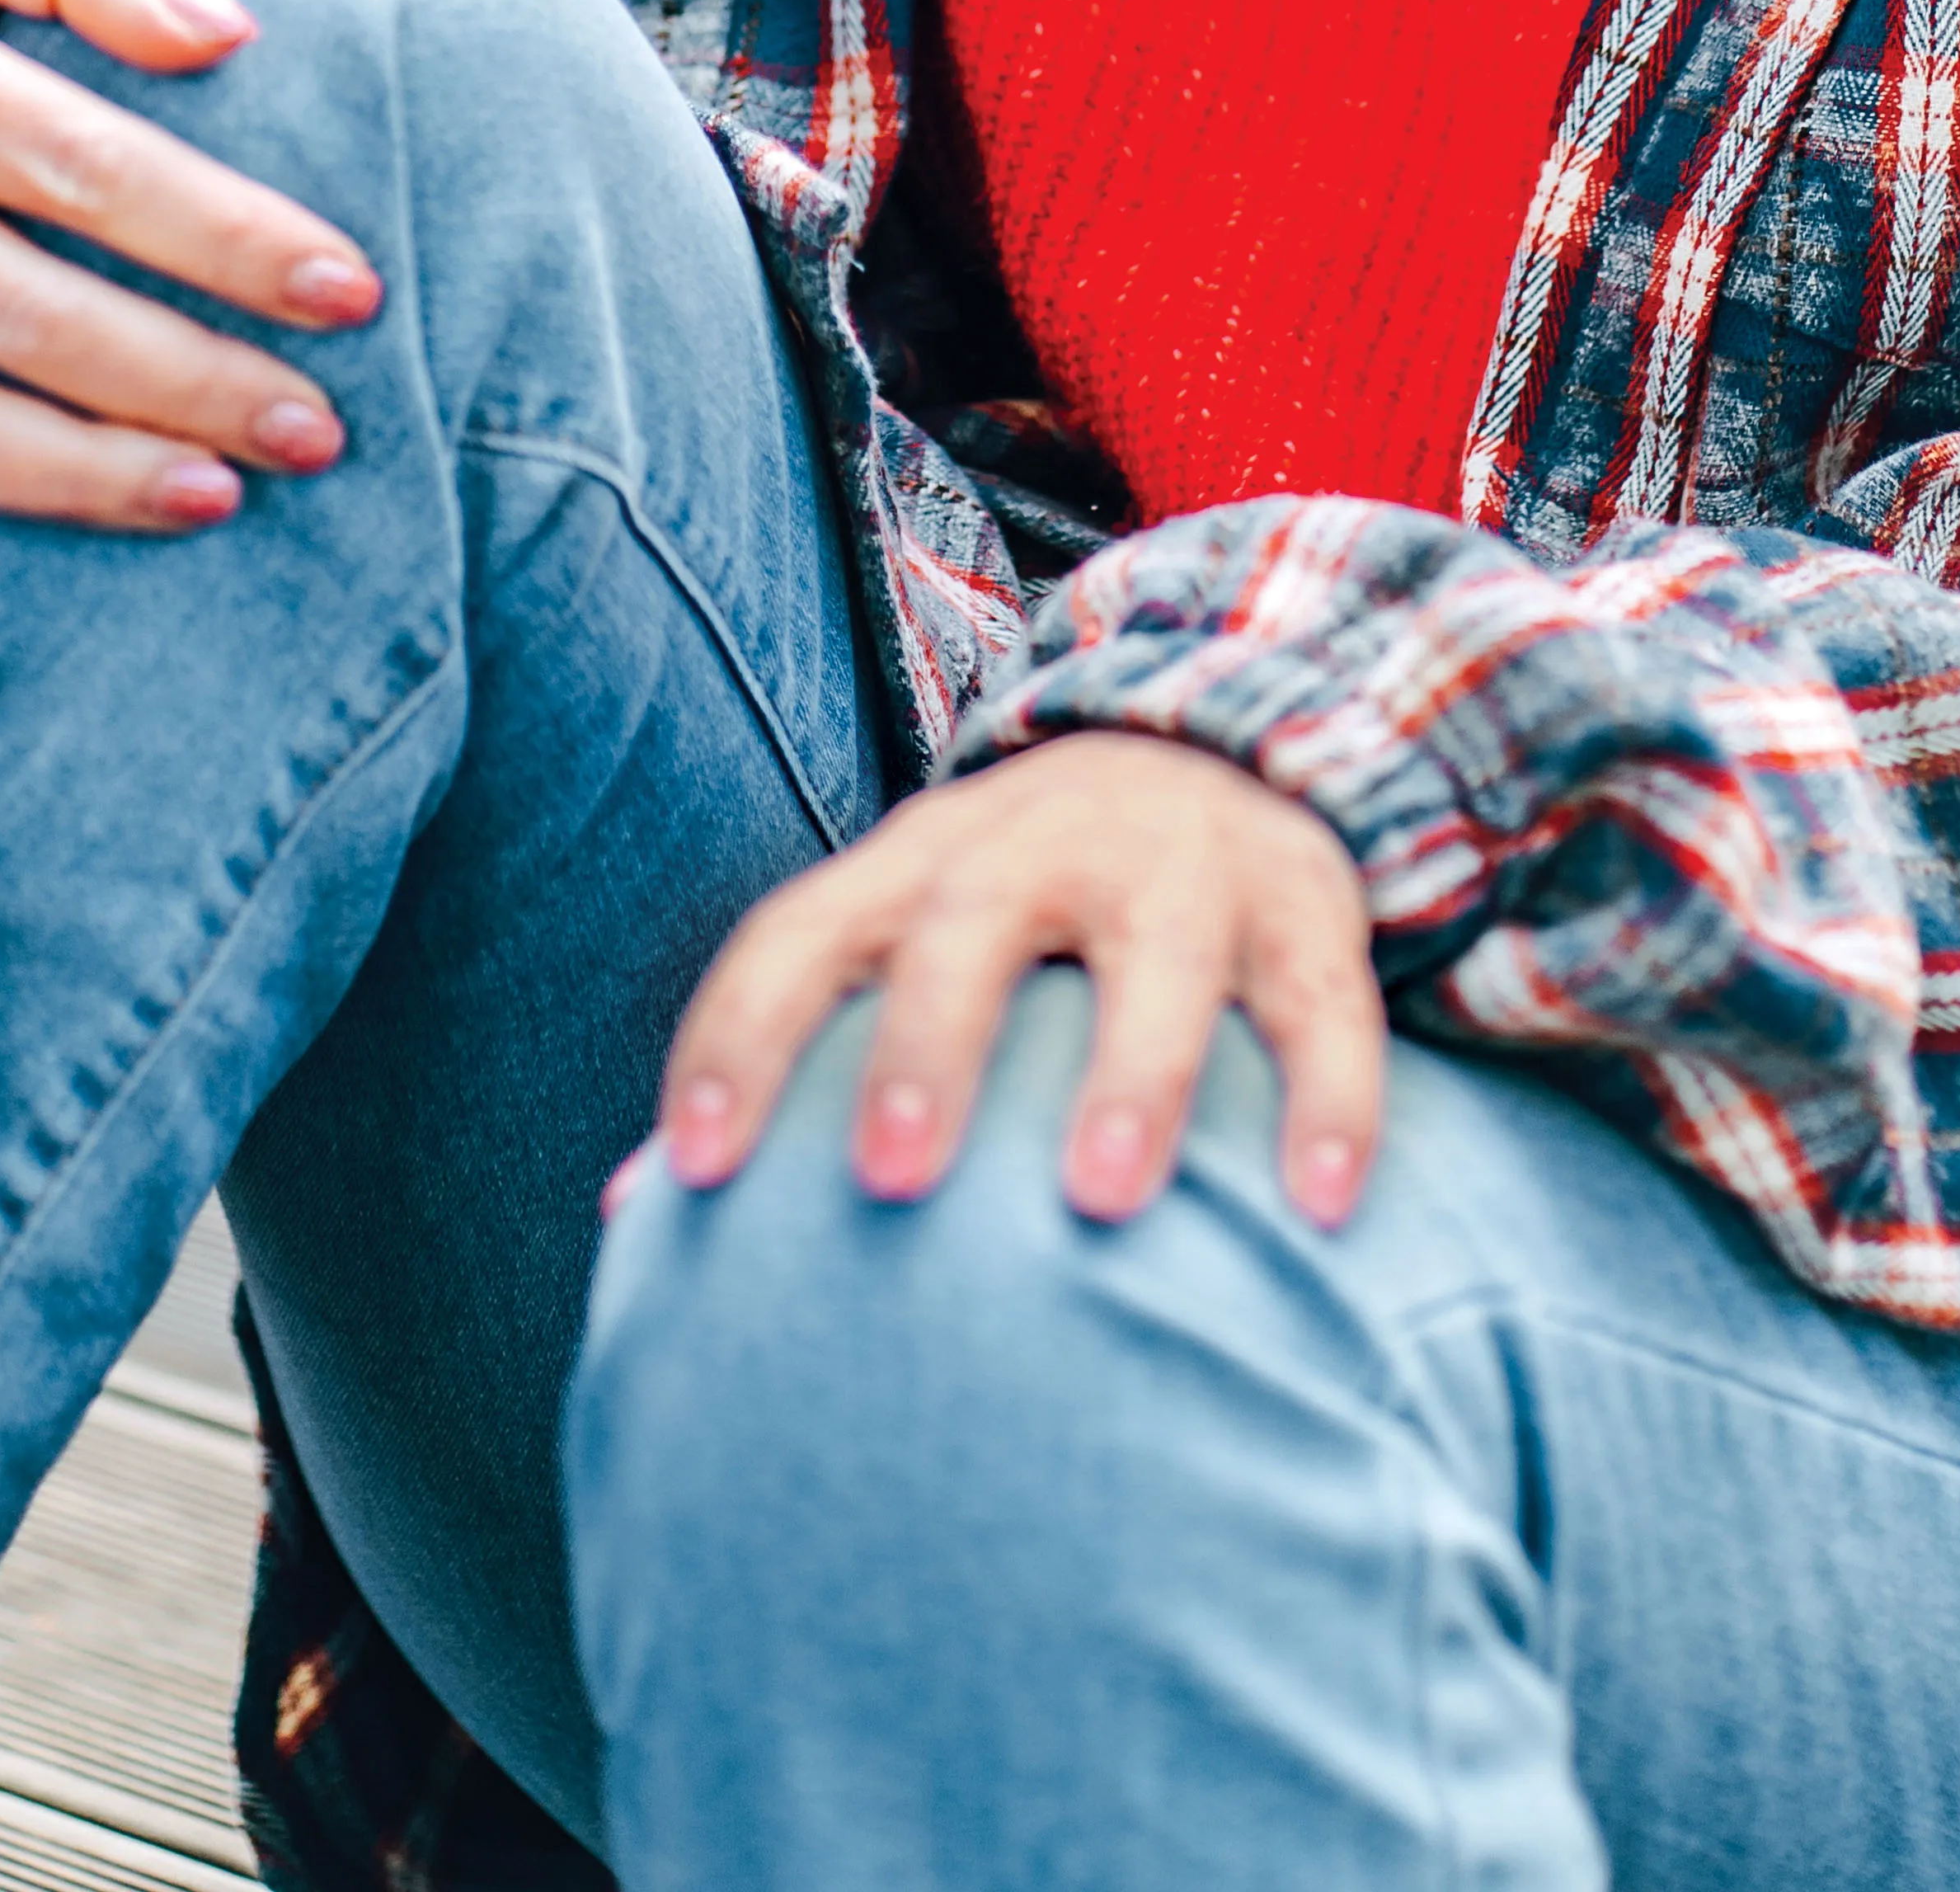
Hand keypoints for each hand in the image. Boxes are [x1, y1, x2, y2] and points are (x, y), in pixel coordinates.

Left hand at [654, 729, 1384, 1228]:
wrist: (1218, 735)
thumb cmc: (1016, 899)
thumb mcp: (901, 933)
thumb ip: (792, 1060)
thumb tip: (631, 1224)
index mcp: (918, 862)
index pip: (798, 934)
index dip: (737, 1041)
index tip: (693, 1172)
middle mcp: (1040, 844)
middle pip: (965, 923)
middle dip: (922, 1042)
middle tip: (886, 1177)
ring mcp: (1181, 864)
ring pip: (1155, 952)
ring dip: (1130, 1071)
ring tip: (1101, 1200)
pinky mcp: (1304, 900)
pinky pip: (1324, 1000)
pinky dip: (1328, 1100)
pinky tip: (1319, 1210)